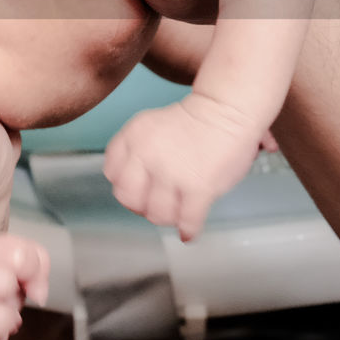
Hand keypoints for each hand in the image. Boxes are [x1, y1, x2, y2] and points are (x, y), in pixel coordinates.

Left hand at [104, 93, 262, 241]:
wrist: (228, 108)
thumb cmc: (195, 121)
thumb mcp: (150, 127)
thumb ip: (137, 153)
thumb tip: (136, 193)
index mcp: (133, 136)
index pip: (112, 173)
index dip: (124, 185)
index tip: (137, 190)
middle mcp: (146, 153)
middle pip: (129, 198)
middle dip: (141, 206)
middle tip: (156, 205)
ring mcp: (172, 172)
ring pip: (157, 214)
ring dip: (168, 218)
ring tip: (178, 213)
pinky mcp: (198, 187)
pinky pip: (187, 221)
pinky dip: (188, 229)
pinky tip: (190, 230)